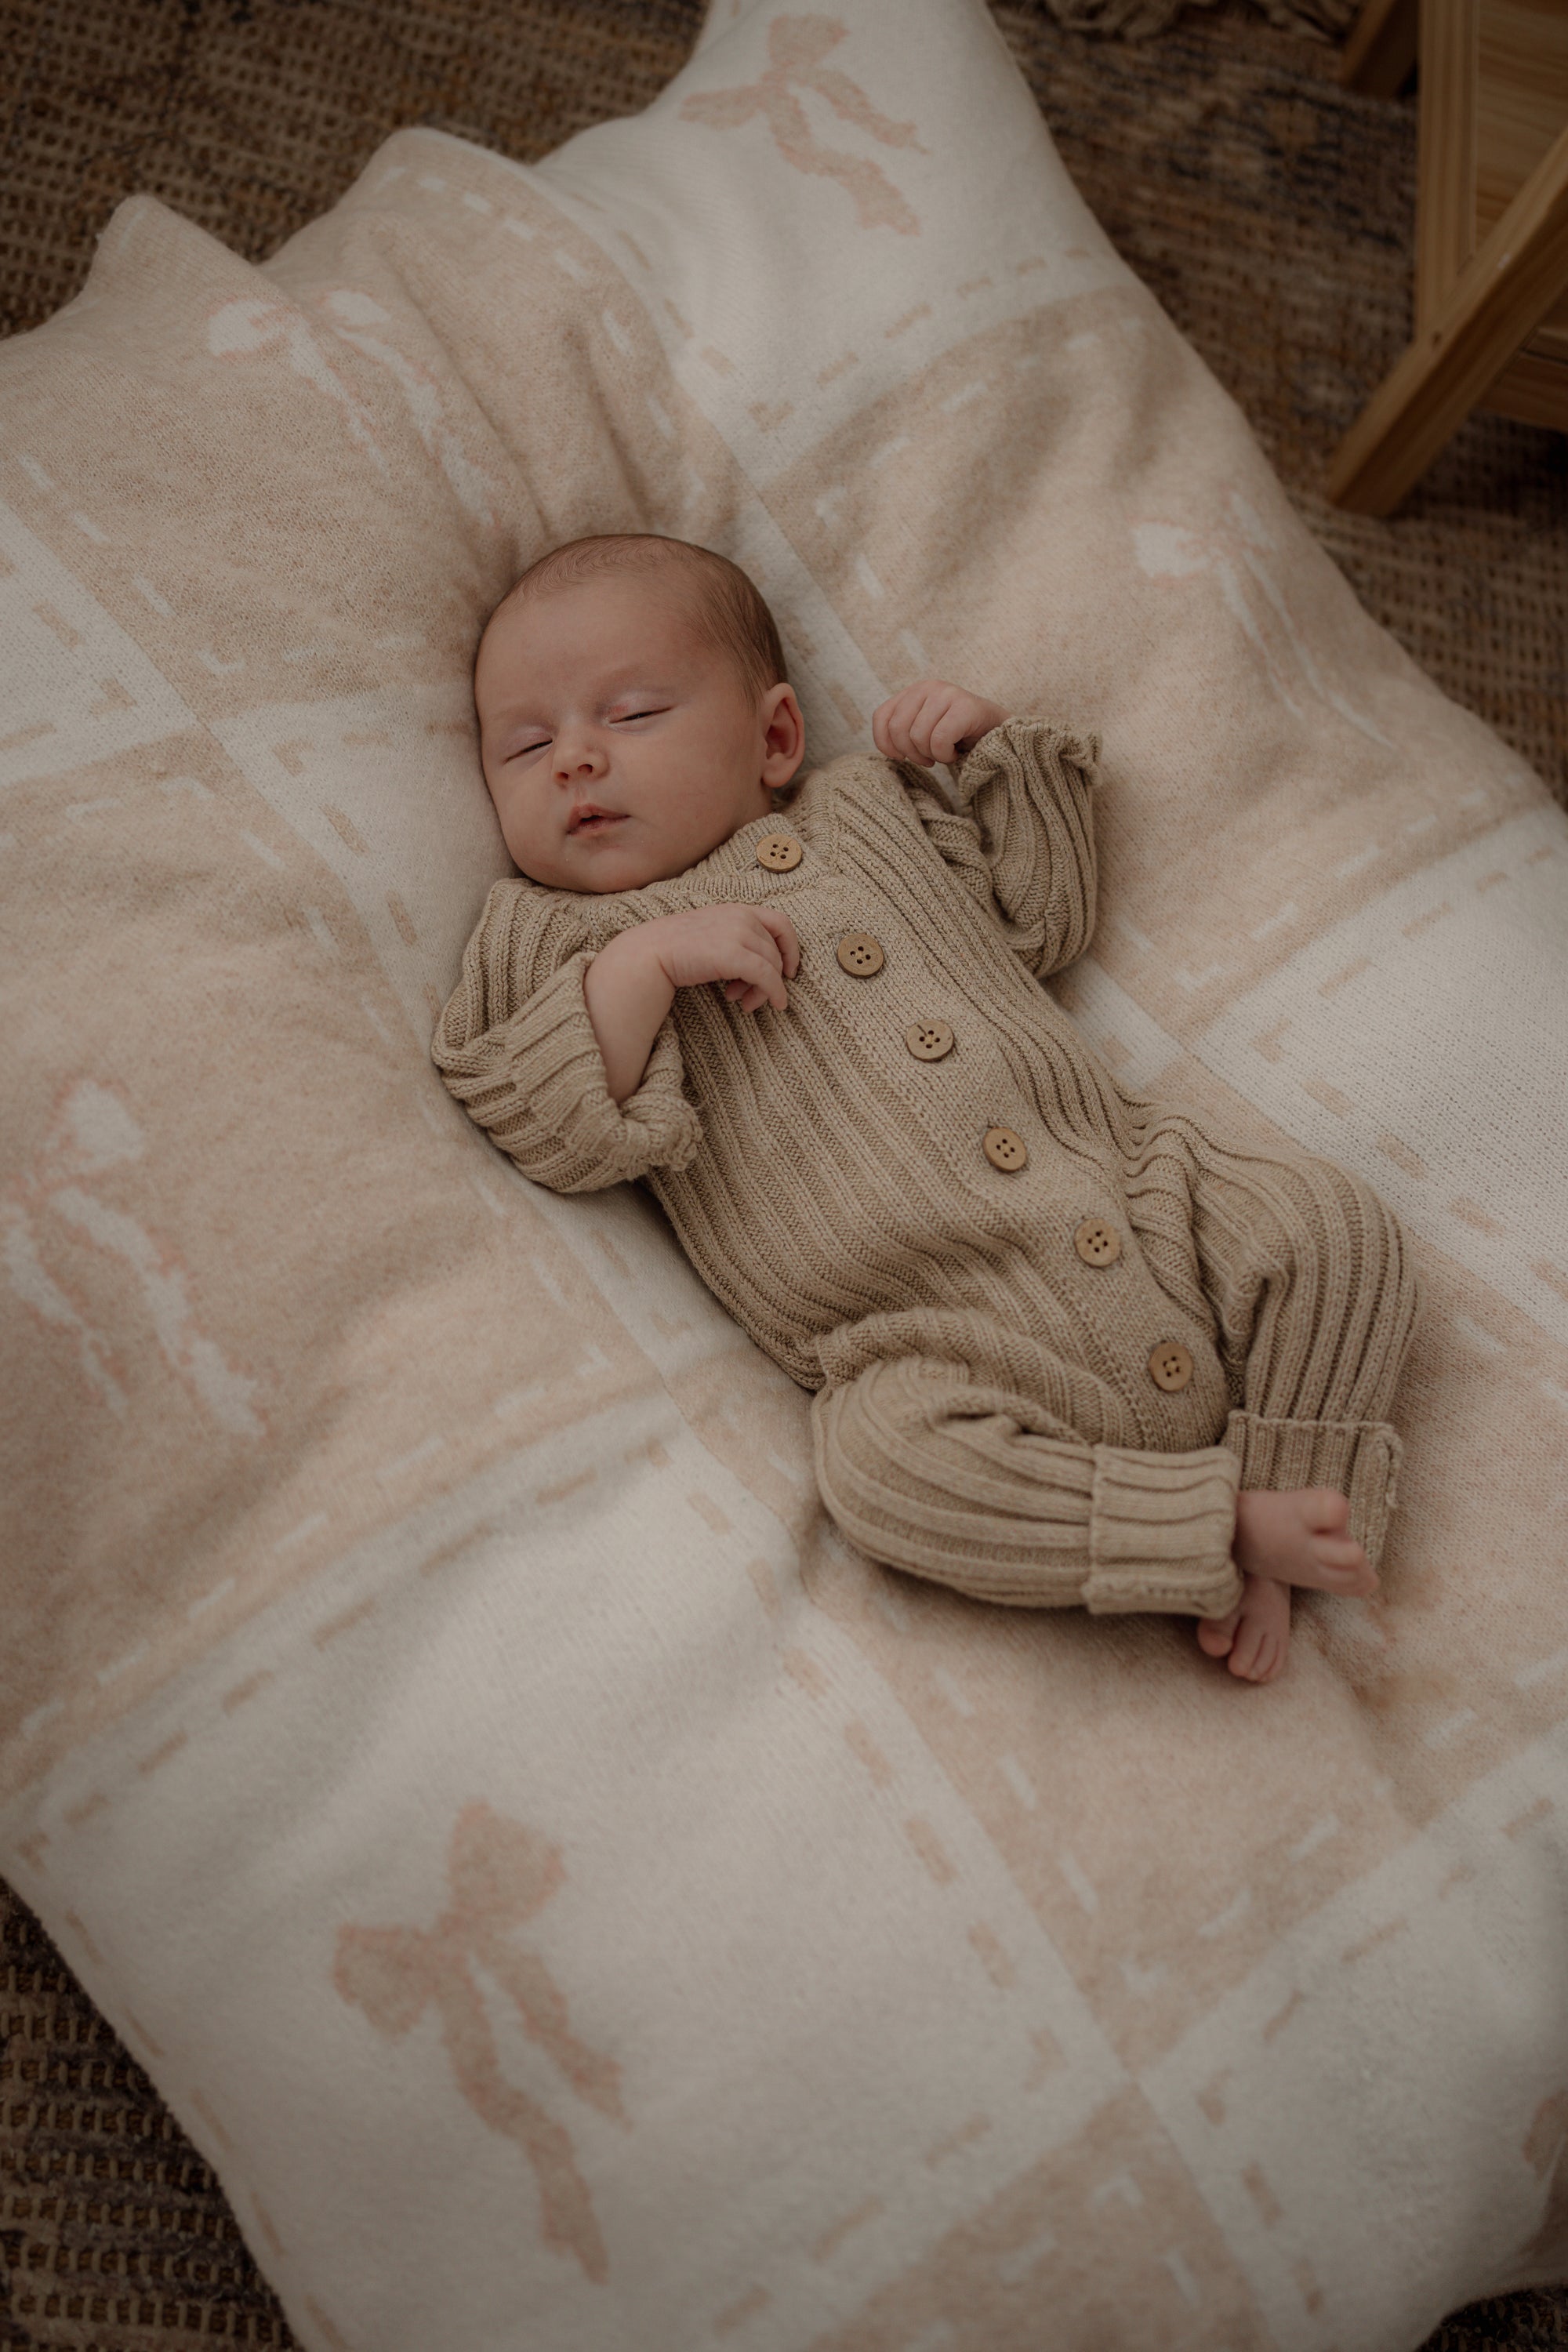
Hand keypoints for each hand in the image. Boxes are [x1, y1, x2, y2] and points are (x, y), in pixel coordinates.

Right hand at [643, 903, 801, 1014]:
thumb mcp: (711, 934)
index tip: (789, 970)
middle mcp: (741, 917)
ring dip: (766, 990)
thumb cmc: (675, 949)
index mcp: (737, 909)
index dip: (791, 947)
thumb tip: (760, 968)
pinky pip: (768, 977)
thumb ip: (735, 940)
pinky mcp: (733, 955)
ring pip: (773, 966)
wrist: (649, 953)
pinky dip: (775, 992)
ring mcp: (738, 934)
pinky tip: (774, 1005)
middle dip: (771, 977)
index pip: (781, 923)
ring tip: (745, 1003)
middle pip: (776, 951)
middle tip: (753, 997)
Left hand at [872, 679, 1008, 767]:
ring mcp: (947, 693)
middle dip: (912, 753)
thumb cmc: (958, 735)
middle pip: (898, 729)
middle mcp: (928, 687)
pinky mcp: (965, 706)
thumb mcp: (924, 729)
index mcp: (914, 691)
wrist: (998, 733)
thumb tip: (888, 749)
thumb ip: (903, 731)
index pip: (881, 717)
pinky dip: (946, 755)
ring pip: (918, 736)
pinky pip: (939, 740)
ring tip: (946, 751)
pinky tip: (956, 751)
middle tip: (929, 758)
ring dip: (932, 755)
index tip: (901, 758)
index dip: (885, 744)